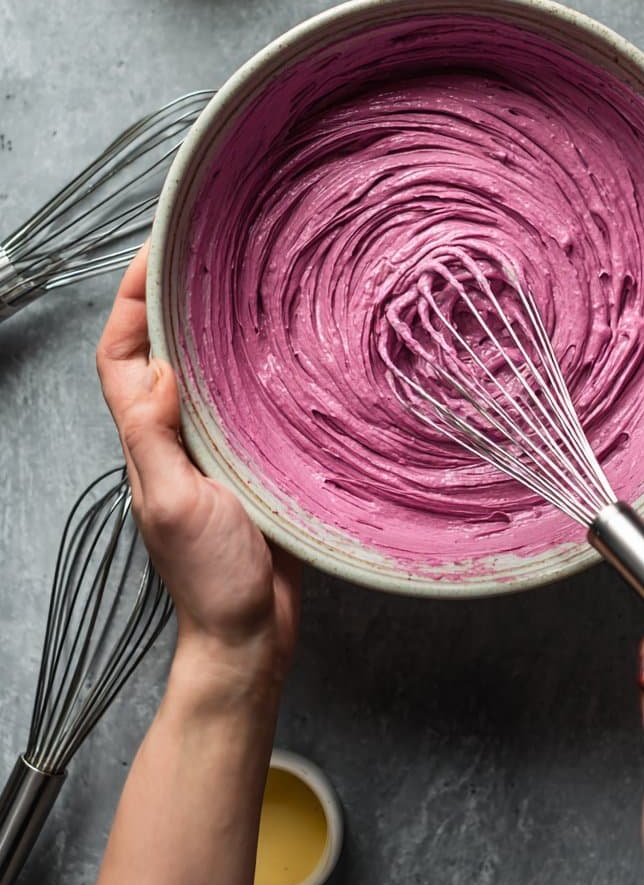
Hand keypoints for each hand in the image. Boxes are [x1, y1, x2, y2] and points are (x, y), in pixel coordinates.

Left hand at [96, 242, 301, 696]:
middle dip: (170, 299)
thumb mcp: (176, 505)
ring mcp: (211, 447)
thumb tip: (157, 370)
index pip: (121, 356)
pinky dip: (250, 366)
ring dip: (210, 327)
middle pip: (159, 352)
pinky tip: (281, 348)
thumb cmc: (212, 577)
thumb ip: (156, 439)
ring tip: (242, 283)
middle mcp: (173, 435)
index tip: (155, 255)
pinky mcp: (249, 460)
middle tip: (203, 252)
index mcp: (146, 441)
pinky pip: (241, 400)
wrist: (252, 632)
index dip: (130, 304)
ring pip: (201, 371)